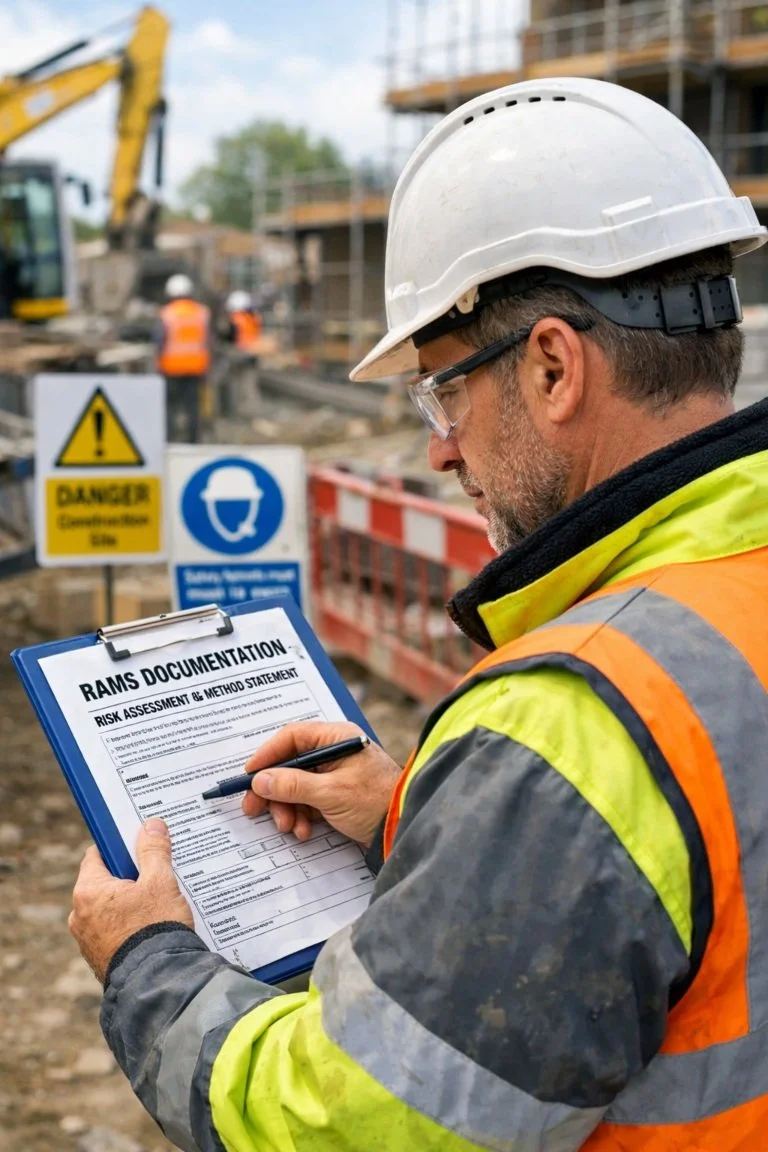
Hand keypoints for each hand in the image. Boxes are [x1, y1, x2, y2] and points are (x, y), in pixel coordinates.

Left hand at [69, 819, 193, 982]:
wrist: (158, 982)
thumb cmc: (155, 928)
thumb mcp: (160, 881)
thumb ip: (154, 850)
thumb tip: (151, 826)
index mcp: (88, 892)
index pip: (97, 855)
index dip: (118, 846)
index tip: (138, 844)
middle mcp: (79, 916)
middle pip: (104, 882)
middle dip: (129, 876)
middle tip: (156, 874)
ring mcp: (88, 941)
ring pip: (110, 909)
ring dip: (130, 903)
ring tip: (159, 904)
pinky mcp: (100, 959)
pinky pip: (114, 931)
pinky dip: (130, 925)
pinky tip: (153, 927)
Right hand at [242, 721, 401, 847]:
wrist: (404, 828)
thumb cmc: (376, 801)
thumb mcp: (331, 793)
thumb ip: (293, 786)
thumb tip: (260, 781)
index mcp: (336, 738)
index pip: (291, 737)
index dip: (267, 755)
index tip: (249, 775)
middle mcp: (333, 751)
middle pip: (289, 764)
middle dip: (273, 790)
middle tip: (254, 809)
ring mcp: (334, 773)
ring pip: (295, 786)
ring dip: (287, 808)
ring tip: (289, 827)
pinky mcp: (335, 794)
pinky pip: (307, 801)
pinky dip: (301, 816)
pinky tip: (304, 831)